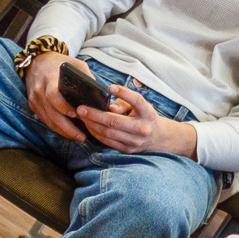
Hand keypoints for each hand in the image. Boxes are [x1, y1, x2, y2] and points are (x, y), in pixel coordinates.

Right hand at [24, 50, 112, 143]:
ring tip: (78, 137)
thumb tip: (100, 94)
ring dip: (63, 131)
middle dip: (66, 127)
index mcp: (49, 79)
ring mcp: (34, 99)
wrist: (37, 61)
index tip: (75, 115)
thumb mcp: (75, 64)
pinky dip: (56, 127)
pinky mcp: (33, 106)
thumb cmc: (59, 63)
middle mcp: (39, 91)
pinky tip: (68, 132)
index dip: (63, 107)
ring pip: (48, 120)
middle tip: (82, 136)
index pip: (53, 95)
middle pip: (51, 113)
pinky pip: (45, 120)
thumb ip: (86, 76)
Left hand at [78, 82, 195, 155]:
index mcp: (148, 113)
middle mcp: (143, 128)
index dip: (124, 94)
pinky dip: (96, 133)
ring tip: (82, 116)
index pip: (137, 101)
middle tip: (81, 108)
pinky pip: (107, 142)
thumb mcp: (140, 107)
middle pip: (114, 121)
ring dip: (92, 124)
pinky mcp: (128, 150)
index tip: (110, 87)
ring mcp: (135, 142)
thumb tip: (108, 107)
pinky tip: (89, 125)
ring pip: (108, 133)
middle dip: (95, 114)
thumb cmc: (144, 116)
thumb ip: (125, 103)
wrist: (157, 137)